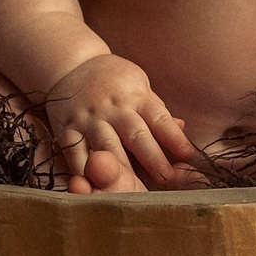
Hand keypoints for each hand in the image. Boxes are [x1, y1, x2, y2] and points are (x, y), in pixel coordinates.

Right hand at [40, 55, 196, 193]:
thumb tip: (182, 128)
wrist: (71, 66)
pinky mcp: (66, 130)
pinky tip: (93, 187)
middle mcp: (113, 108)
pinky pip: (75, 153)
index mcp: (135, 96)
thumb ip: (157, 111)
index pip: (159, 118)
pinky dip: (83, 171)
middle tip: (168, 179)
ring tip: (135, 190)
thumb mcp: (139, 87)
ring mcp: (89, 120)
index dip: (174, 138)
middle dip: (153, 159)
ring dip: (122, 169)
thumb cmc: (113, 81)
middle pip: (135, 135)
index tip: (189, 157)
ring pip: (107, 146)